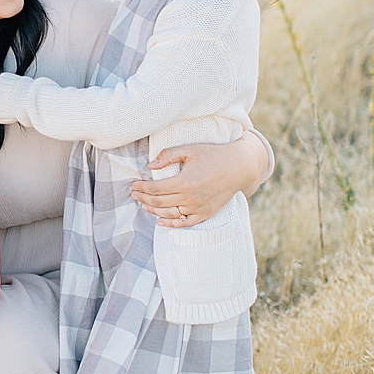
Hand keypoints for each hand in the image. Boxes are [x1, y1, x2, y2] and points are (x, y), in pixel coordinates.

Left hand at [131, 133, 268, 226]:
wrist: (239, 167)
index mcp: (183, 182)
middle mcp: (189, 198)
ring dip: (152, 211)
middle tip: (134, 195)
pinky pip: (185, 223)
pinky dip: (171, 223)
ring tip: (142, 205)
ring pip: (169, 214)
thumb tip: (150, 165)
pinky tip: (160, 221)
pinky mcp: (206, 213)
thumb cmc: (213, 155)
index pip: (154, 189)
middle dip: (143, 199)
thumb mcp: (189, 150)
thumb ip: (168, 155)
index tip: (134, 185)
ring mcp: (198, 208)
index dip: (141, 188)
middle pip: (158, 203)